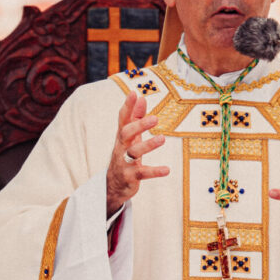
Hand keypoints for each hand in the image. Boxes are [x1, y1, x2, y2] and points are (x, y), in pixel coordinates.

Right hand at [106, 91, 168, 215]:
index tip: (134, 93)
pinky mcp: (131, 177)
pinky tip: (167, 170)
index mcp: (122, 136)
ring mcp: (125, 162)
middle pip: (126, 134)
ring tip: (162, 138)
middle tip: (155, 118)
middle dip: (139, 125)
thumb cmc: (125, 156)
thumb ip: (135, 117)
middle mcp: (121, 148)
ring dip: (148, 145)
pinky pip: (142, 173)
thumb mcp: (130, 137)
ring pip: (134, 152)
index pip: (123, 119)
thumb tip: (141, 97)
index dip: (127, 106)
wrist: (113, 186)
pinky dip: (154, 172)